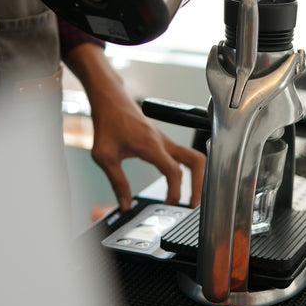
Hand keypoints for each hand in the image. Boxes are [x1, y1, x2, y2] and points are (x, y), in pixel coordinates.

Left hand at [90, 91, 206, 211]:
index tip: (168, 205)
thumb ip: (117, 182)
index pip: (174, 171)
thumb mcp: (104, 157)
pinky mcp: (163, 140)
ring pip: (194, 157)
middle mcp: (163, 141)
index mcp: (151, 145)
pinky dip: (188, 171)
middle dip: (200, 185)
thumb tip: (125, 204)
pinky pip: (184, 156)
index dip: (175, 192)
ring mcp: (166, 140)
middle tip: (194, 204)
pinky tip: (181, 183)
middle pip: (196, 161)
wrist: (110, 100)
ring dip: (198, 177)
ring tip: (193, 197)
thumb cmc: (107, 122)